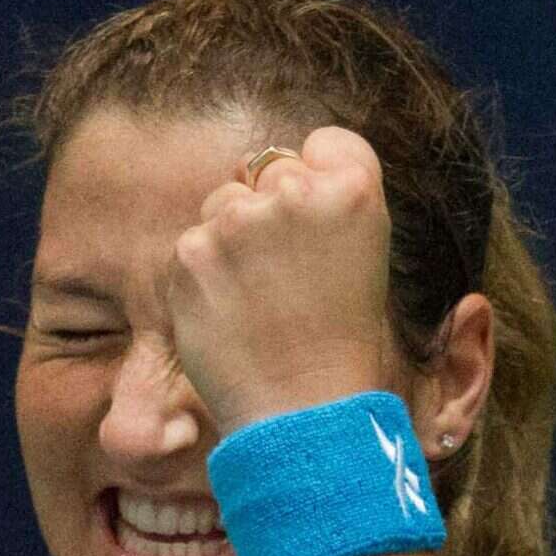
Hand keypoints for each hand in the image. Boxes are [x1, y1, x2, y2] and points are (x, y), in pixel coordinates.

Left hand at [165, 125, 405, 436]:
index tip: (320, 224)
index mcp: (354, 190)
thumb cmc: (340, 341)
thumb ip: (326, 203)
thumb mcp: (364, 256)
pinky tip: (229, 312)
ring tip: (258, 299)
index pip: (326, 143)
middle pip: (268, 169)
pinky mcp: (190, 252)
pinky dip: (202, 274)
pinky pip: (191, 243)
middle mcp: (294, 192)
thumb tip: (271, 172)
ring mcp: (238, 221)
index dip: (321, 177)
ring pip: (223, 203)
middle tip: (287, 277)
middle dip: (270, 209)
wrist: (305, 412)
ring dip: (231, 240)